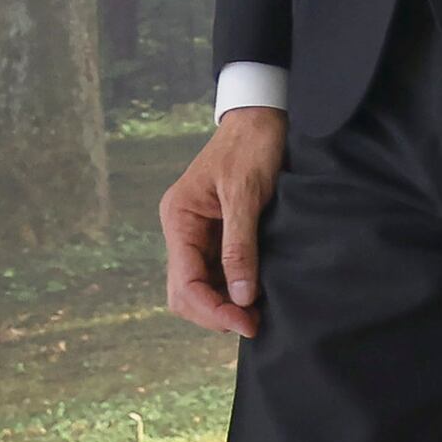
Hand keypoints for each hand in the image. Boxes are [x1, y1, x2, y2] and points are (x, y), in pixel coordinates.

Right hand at [161, 109, 288, 337]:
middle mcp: (182, 230)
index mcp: (179, 218)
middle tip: (253, 324)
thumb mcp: (246, 194)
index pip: (184, 282)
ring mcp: (198, 234)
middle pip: (185, 292)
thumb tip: (240, 296)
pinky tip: (254, 297)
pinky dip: (232, 290)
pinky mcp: (217, 235)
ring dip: (223, 305)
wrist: (262, 117)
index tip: (245, 322)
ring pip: (200, 287)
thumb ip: (240, 246)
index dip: (212, 309)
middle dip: (214, 313)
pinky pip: (217, 274)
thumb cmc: (251, 146)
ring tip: (256, 315)